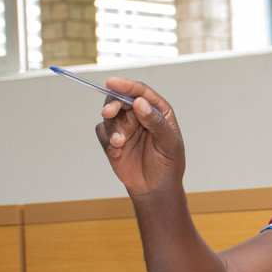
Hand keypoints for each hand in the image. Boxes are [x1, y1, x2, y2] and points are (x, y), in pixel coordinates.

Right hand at [94, 78, 184, 196]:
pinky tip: (117, 150)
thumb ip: (156, 122)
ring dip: (112, 127)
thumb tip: (139, 102)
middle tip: (109, 112)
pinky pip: (102, 131)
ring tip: (119, 143)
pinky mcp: (111, 140)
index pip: (141, 92)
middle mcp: (140, 115)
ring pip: (109, 115)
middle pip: (120, 99)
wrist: (155, 188)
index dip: (126, 86)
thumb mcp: (169, 143)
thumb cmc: (169, 164)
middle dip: (113, 103)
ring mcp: (125, 127)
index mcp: (158, 110)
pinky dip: (107, 138)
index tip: (112, 82)